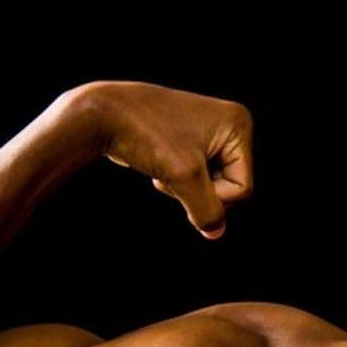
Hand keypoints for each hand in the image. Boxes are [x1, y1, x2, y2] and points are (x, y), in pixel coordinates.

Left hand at [77, 80, 254, 238]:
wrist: (103, 114)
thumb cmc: (146, 134)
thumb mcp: (184, 178)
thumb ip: (207, 211)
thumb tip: (215, 232)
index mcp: (238, 123)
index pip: (242, 188)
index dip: (213, 195)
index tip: (183, 175)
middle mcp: (229, 123)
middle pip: (230, 186)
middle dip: (198, 189)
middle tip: (171, 168)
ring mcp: (209, 130)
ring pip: (211, 184)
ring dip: (185, 186)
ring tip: (163, 163)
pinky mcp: (189, 138)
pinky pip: (195, 175)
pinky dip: (177, 178)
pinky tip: (159, 162)